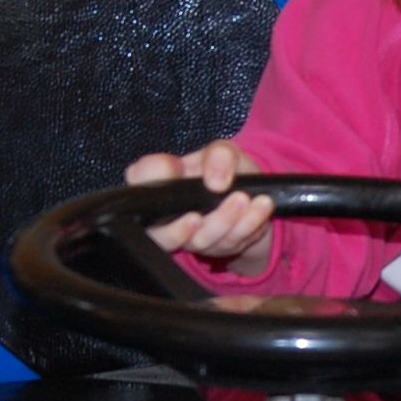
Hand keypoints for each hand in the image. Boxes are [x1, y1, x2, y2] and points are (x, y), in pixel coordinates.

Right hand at [125, 140, 271, 273]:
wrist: (251, 194)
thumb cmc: (225, 169)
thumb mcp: (222, 151)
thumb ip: (217, 156)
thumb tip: (215, 181)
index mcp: (158, 184)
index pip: (139, 181)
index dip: (149, 179)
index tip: (172, 171)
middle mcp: (167, 217)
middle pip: (161, 234)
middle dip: (182, 229)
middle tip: (200, 213)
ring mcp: (191, 238)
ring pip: (201, 240)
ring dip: (224, 220)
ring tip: (243, 199)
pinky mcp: (217, 248)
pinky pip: (230, 241)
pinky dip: (249, 223)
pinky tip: (261, 207)